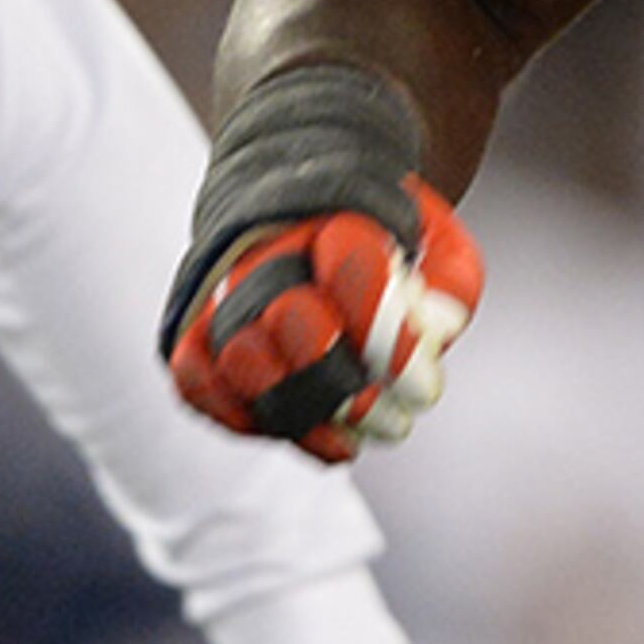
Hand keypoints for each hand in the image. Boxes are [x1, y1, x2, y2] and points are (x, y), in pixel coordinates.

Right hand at [167, 178, 482, 463]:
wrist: (300, 208)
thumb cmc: (380, 240)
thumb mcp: (439, 244)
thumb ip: (450, 285)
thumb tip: (433, 334)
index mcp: (334, 211)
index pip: (352, 266)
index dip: (387, 337)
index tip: (422, 389)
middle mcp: (268, 246)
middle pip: (287, 316)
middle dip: (340, 383)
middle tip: (390, 419)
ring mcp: (224, 287)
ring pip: (238, 356)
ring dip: (299, 413)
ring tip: (356, 435)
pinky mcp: (192, 327)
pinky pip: (194, 379)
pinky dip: (244, 420)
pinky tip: (307, 434)